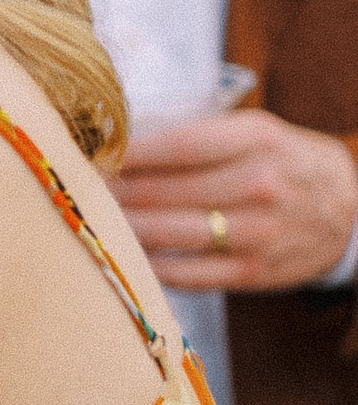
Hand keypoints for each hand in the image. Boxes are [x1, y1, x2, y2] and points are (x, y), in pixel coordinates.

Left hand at [110, 109, 357, 290]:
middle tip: (74, 188)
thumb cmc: (282, 162)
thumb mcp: (255, 131)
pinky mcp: (249, 272)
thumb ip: (196, 132)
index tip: (87, 153)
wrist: (349, 211)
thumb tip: (116, 138)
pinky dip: (142, 263)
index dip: (124, 153)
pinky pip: (180, 273)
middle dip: (109, 190)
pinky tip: (118, 251)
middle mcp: (259, 184)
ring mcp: (256, 232)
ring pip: (164, 233)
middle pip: (160, 191)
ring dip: (117, 226)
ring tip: (87, 217)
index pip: (175, 145)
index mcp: (257, 139)